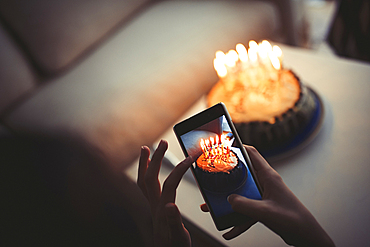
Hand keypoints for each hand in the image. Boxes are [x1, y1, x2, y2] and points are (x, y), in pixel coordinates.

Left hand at [138, 140, 191, 246]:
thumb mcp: (178, 238)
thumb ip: (174, 222)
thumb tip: (171, 206)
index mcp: (163, 210)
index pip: (171, 184)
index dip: (180, 170)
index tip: (191, 158)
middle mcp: (154, 205)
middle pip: (151, 178)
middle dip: (156, 158)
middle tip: (163, 143)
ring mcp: (151, 206)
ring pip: (143, 181)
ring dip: (145, 164)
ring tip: (146, 149)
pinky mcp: (152, 208)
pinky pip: (144, 187)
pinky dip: (146, 174)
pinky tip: (150, 170)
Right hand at [201, 145, 334, 246]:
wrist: (305, 235)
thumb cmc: (293, 219)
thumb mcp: (265, 211)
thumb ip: (244, 205)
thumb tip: (229, 200)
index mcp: (268, 176)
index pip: (251, 153)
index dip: (237, 146)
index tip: (223, 146)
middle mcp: (265, 183)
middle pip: (241, 174)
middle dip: (226, 177)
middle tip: (211, 177)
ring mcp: (263, 196)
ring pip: (241, 194)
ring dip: (227, 201)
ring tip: (212, 207)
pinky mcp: (263, 208)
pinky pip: (245, 211)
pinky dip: (236, 219)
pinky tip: (228, 230)